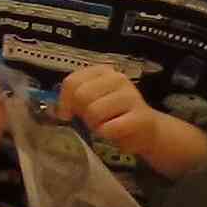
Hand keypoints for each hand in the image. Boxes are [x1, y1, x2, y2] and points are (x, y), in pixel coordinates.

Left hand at [60, 66, 206, 174]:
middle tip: (93, 120)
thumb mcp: (91, 101)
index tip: (68, 114)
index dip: (65, 102)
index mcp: (103, 71)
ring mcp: (131, 96)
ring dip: (94, 125)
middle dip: (82, 113)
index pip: (72, 82)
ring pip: (93, 112)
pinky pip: (108, 128)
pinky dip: (106, 134)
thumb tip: (59, 110)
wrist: (147, 131)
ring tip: (106, 125)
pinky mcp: (140, 116)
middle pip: (81, 96)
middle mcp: (118, 79)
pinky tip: (115, 132)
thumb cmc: (114, 115)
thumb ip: (74, 99)